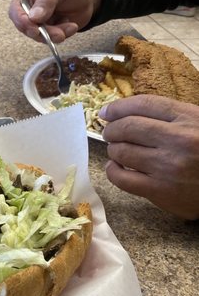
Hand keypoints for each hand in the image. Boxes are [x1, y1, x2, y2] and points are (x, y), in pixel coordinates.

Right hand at [9, 0, 100, 42]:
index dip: (22, 22)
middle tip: (56, 33)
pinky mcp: (50, 32)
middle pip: (27, 28)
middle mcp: (30, 12)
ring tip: (69, 28)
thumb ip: (45, 3)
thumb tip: (33, 17)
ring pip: (40, 36)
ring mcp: (40, 23)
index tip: (34, 29)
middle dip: (42, 33)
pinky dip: (63, 35)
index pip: (15, 12)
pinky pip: (52, 39)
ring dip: (54, 35)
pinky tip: (72, 26)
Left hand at [101, 95, 198, 219]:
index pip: (144, 104)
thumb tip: (126, 113)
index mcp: (190, 118)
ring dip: (113, 149)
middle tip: (110, 133)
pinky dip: (112, 170)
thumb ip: (171, 117)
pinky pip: (121, 178)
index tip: (106, 112)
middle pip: (127, 127)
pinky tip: (116, 167)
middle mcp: (178, 140)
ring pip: (121, 152)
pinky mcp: (160, 190)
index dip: (119, 107)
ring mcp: (168, 166)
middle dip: (112, 129)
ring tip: (117, 150)